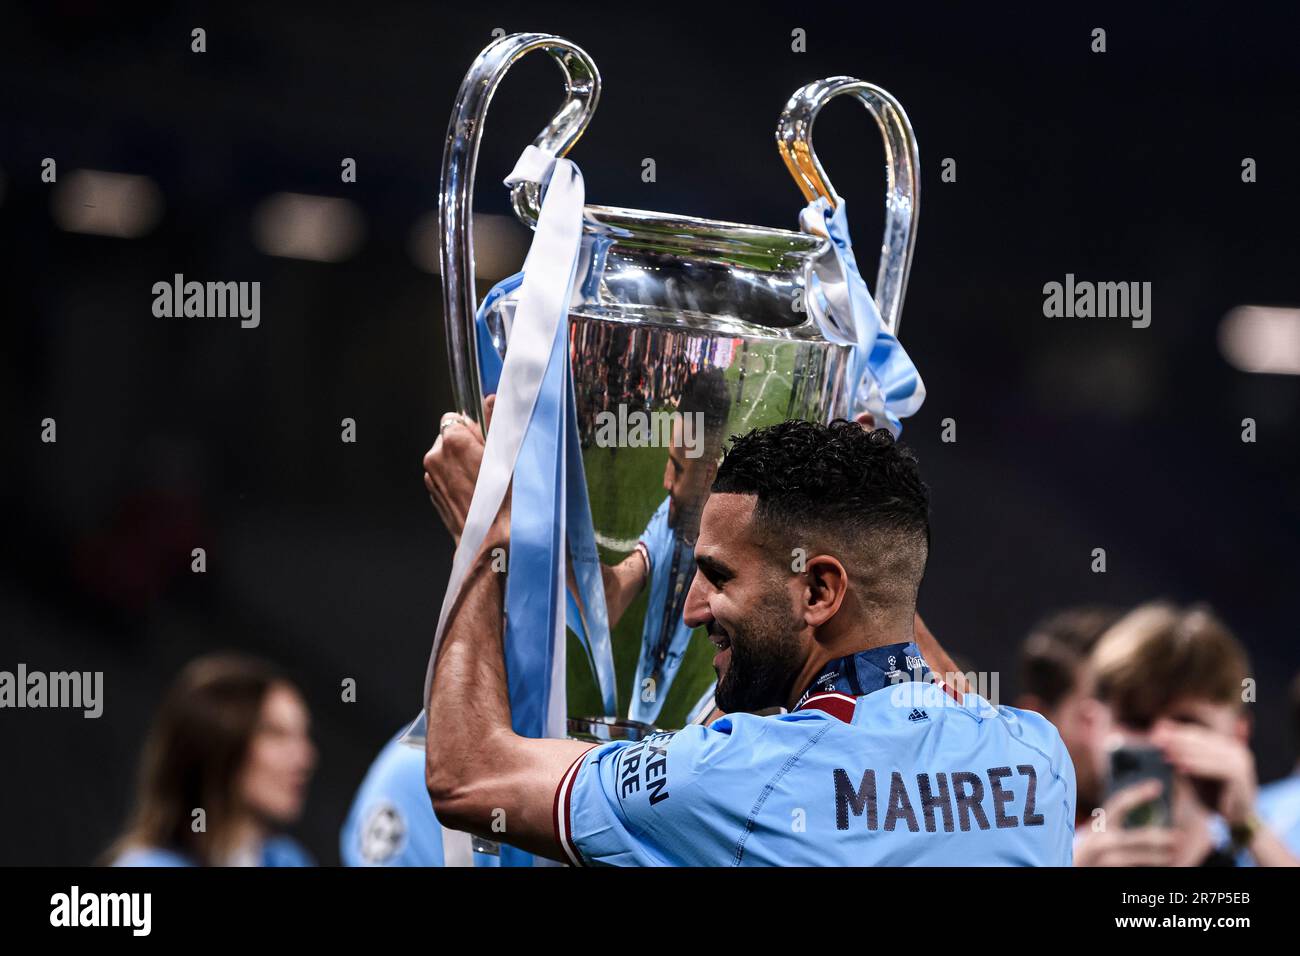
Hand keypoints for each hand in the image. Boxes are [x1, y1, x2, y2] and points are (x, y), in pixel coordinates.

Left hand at [423, 396, 494, 545]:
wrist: (490, 543)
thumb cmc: (503, 501)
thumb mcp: (507, 455)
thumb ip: (495, 422)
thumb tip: (490, 400)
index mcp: (452, 441)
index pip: (455, 418)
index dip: (473, 428)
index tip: (487, 442)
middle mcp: (435, 457)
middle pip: (450, 438)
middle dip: (466, 446)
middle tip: (489, 464)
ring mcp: (431, 478)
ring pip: (447, 459)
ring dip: (461, 464)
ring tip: (484, 483)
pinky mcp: (433, 494)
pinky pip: (445, 477)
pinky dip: (457, 481)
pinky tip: (475, 494)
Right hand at [1074, 780, 1177, 866]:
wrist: (1067, 865)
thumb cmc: (1089, 847)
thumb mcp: (1098, 830)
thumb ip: (1114, 821)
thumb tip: (1148, 809)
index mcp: (1097, 824)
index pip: (1118, 804)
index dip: (1137, 794)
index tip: (1157, 786)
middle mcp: (1095, 840)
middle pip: (1128, 837)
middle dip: (1153, 837)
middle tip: (1179, 836)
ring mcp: (1098, 858)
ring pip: (1128, 858)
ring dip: (1153, 857)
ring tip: (1172, 854)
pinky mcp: (1100, 871)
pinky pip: (1126, 870)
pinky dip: (1146, 868)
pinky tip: (1162, 864)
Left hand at [1151, 720, 1256, 825]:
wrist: (1237, 818)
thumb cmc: (1213, 794)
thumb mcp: (1193, 772)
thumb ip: (1181, 753)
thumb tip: (1160, 730)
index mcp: (1225, 744)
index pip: (1196, 733)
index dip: (1173, 731)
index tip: (1153, 732)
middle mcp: (1234, 749)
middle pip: (1201, 740)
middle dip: (1176, 739)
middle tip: (1156, 740)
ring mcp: (1240, 761)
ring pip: (1207, 753)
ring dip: (1184, 752)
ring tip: (1165, 755)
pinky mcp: (1240, 775)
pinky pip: (1215, 769)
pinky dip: (1197, 767)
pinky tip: (1180, 769)